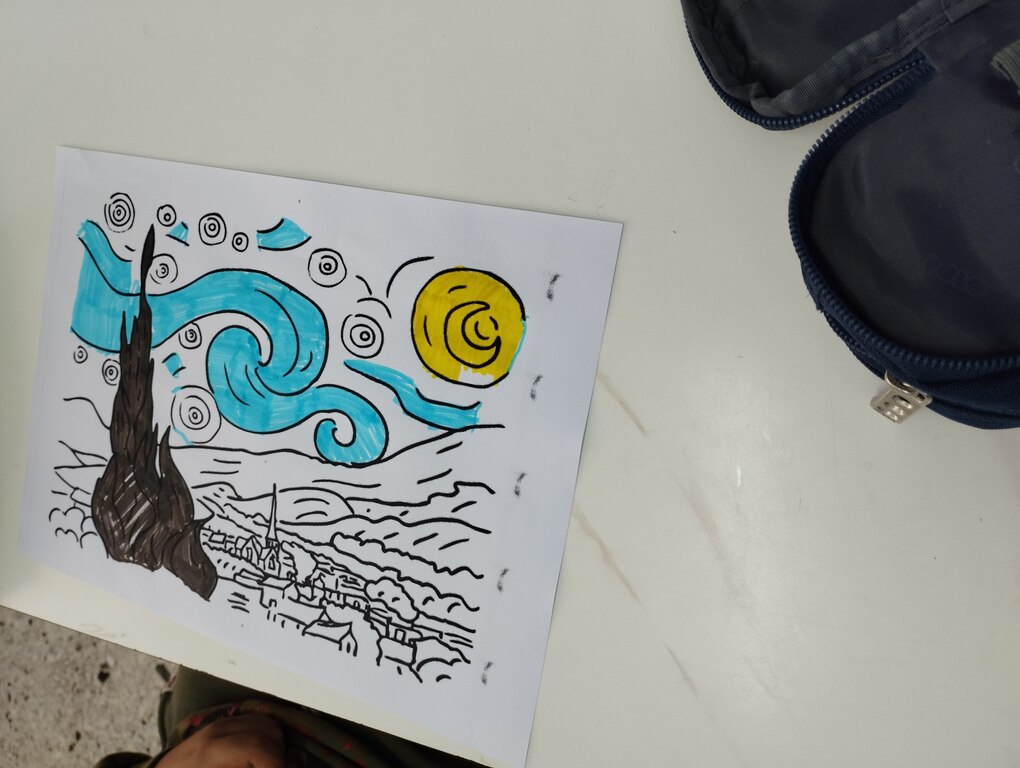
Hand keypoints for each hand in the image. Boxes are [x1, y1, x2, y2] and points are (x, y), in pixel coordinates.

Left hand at [156, 713, 285, 767]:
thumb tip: (274, 765)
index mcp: (211, 751)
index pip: (257, 746)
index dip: (275, 763)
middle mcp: (218, 730)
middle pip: (268, 730)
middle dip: (279, 755)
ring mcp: (220, 723)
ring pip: (267, 722)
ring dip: (276, 745)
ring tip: (269, 765)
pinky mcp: (223, 723)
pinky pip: (257, 721)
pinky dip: (267, 737)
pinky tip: (261, 757)